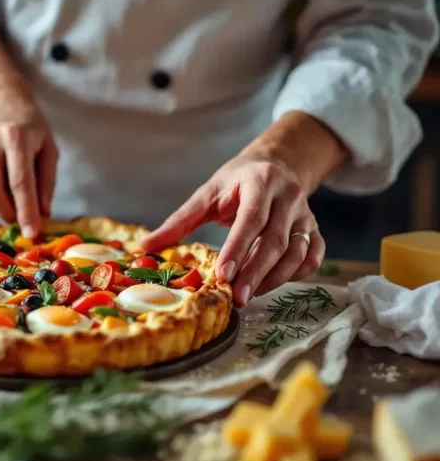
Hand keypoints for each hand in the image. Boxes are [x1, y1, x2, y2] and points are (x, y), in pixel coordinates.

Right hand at [0, 86, 58, 236]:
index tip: (32, 234)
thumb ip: (46, 183)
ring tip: (10, 202)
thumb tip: (41, 215)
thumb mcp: (49, 149)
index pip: (20, 182)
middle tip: (21, 218)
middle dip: (8, 213)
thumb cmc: (31, 129)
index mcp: (15, 136)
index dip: (26, 211)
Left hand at [141, 155, 323, 304]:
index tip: (223, 275)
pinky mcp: (315, 229)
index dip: (237, 249)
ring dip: (274, 278)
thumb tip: (145, 245)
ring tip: (249, 294)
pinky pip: (312, 256)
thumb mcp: (207, 193)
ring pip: (297, 252)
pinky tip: (272, 283)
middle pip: (276, 240)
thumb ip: (179, 221)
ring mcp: (305, 214)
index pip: (250, 220)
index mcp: (260, 183)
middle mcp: (288, 198)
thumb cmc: (237, 181)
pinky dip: (296, 274)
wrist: (276, 164)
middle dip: (256, 272)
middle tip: (237, 297)